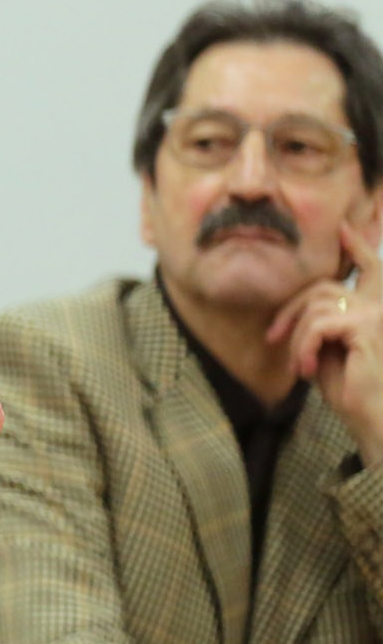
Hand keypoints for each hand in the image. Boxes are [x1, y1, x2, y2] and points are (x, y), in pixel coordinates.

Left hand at [267, 223, 382, 464]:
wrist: (370, 417)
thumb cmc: (350, 388)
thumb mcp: (326, 349)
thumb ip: (320, 323)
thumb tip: (301, 310)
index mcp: (372, 309)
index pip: (370, 269)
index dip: (358, 247)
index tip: (343, 226)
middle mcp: (379, 306)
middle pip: (321, 288)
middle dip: (290, 311)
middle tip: (272, 338)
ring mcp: (377, 313)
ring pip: (316, 306)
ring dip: (298, 338)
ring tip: (299, 365)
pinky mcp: (368, 325)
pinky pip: (318, 325)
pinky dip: (304, 347)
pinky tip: (304, 369)